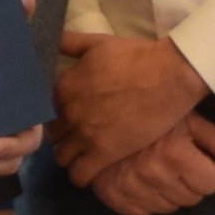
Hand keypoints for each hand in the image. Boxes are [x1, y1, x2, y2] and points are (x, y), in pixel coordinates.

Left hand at [53, 28, 212, 181]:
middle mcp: (69, 113)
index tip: (68, 118)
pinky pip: (80, 175)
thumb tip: (50, 38)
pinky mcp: (105, 153)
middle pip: (52, 135)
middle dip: (62, 137)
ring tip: (84, 154)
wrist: (170, 75)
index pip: (44, 110)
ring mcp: (85, 135)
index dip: (56, 115)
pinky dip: (81, 176)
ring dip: (70, 157)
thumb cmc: (137, 56)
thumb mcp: (97, 43)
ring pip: (61, 157)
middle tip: (78, 137)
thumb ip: (69, 43)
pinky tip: (91, 170)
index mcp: (63, 87)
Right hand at [82, 114, 214, 214]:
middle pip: (192, 199)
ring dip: (167, 193)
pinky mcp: (112, 194)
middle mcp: (153, 172)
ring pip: (168, 209)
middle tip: (174, 164)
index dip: (206, 172)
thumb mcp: (189, 119)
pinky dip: (143, 201)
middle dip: (188, 183)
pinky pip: (142, 214)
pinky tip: (140, 181)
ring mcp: (130, 185)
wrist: (103, 110)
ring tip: (156, 171)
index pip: (211, 185)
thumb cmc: (153, 112)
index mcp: (176, 152)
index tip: (194, 159)